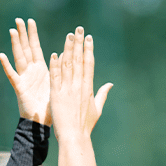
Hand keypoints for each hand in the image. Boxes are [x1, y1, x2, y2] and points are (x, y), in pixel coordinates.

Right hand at [0, 18, 52, 125]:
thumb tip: (66, 55)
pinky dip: (7, 65)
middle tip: (19, 19)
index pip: (36, 48)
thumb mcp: (58, 85)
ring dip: (16, 44)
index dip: (33, 35)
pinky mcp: (20, 88)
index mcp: (41, 70)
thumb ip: (61, 71)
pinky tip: (1, 55)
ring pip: (19, 58)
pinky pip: (12, 75)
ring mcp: (24, 79)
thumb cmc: (51, 106)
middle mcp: (31, 72)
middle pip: (26, 49)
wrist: (42, 123)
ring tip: (12, 30)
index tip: (30, 21)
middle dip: (22, 35)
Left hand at [49, 27, 111, 141]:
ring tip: (69, 36)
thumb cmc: (85, 125)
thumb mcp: (97, 109)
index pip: (89, 65)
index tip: (89, 38)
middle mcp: (78, 87)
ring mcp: (67, 90)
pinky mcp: (56, 95)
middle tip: (79, 29)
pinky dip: (55, 65)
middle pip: (79, 61)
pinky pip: (55, 77)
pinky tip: (55, 54)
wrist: (74, 136)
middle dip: (79, 44)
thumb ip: (102, 94)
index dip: (88, 50)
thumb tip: (110, 84)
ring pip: (67, 65)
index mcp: (88, 89)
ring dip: (68, 49)